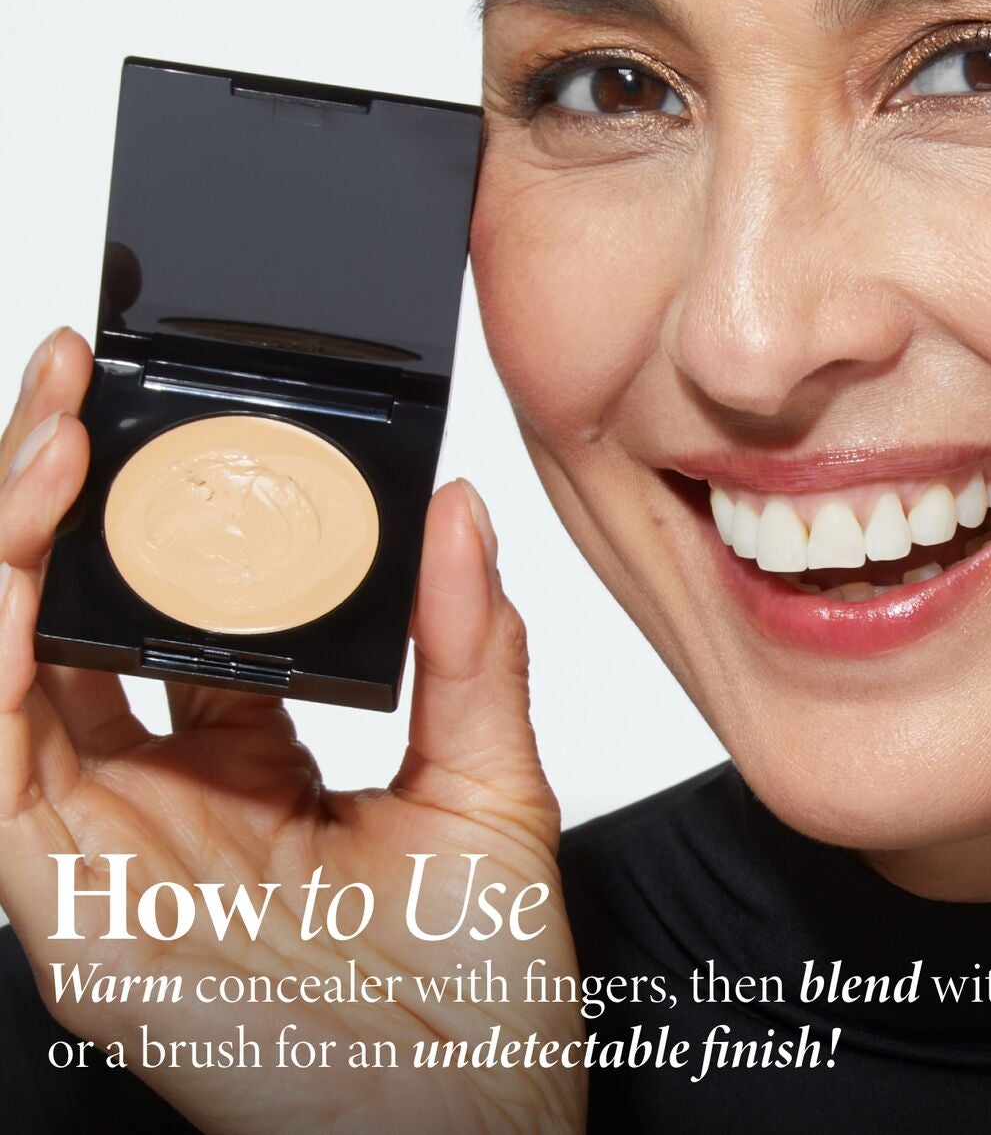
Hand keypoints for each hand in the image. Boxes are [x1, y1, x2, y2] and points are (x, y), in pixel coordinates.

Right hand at [0, 329, 583, 1133]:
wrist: (468, 1128)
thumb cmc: (482, 990)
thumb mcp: (490, 782)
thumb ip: (470, 644)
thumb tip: (460, 508)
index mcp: (255, 757)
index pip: (170, 609)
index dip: (158, 511)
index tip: (183, 412)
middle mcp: (163, 792)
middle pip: (66, 621)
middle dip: (56, 494)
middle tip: (81, 381)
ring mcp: (105, 845)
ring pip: (4, 672)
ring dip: (9, 547)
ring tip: (55, 433)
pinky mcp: (67, 905)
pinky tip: (19, 567)